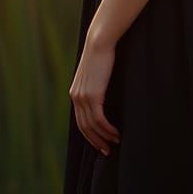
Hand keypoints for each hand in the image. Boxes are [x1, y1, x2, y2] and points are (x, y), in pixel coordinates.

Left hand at [69, 35, 120, 157]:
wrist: (99, 42)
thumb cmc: (102, 55)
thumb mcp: (96, 73)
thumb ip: (96, 85)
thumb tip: (104, 94)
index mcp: (75, 93)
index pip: (80, 121)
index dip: (90, 135)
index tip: (100, 143)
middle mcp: (76, 97)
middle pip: (84, 127)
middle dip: (96, 141)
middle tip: (107, 151)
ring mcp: (83, 97)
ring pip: (92, 126)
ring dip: (105, 137)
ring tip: (116, 142)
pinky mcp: (93, 95)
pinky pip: (99, 119)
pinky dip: (108, 129)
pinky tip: (117, 133)